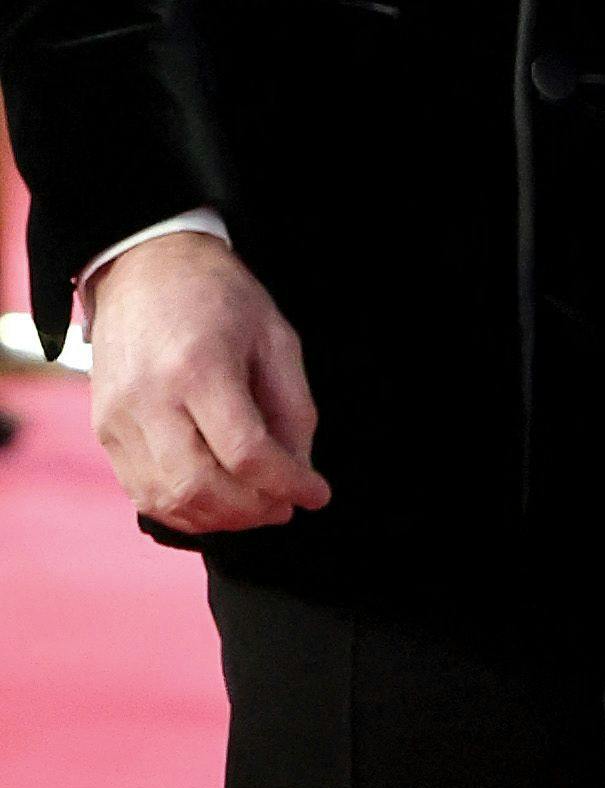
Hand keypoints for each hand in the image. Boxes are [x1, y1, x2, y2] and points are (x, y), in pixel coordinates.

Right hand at [87, 231, 329, 534]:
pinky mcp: (104, 431)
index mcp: (199, 367)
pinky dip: (184, 510)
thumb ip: (292, 406)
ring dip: (219, 518)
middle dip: (253, 510)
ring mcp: (119, 419)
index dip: (287, 483)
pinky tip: (217, 503)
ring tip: (256, 507)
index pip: (245, 452)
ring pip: (168, 500)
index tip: (316, 494)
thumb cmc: (219, 296)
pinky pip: (142, 492)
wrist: (145, 268)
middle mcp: (151, 399)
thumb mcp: (275, 335)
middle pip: (201, 487)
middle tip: (286, 506)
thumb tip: (299, 469)